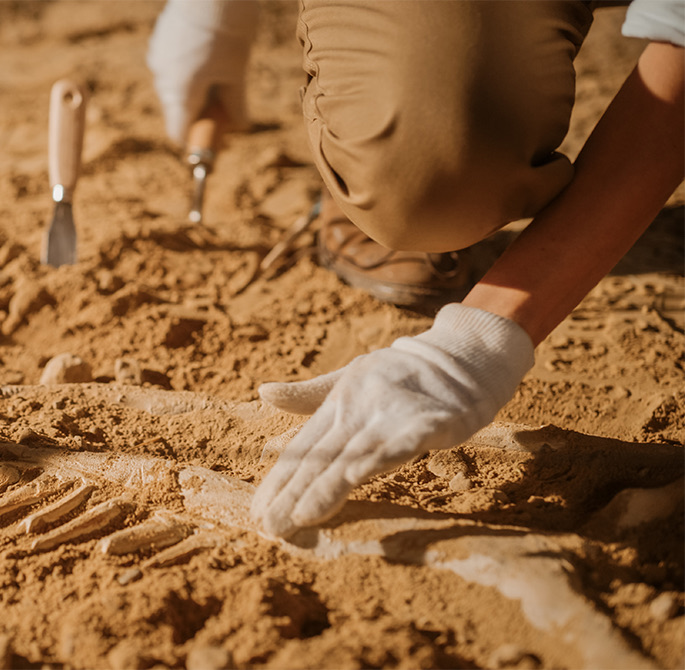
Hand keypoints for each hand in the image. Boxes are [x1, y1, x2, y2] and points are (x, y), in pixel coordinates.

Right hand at [146, 0, 258, 143]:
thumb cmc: (228, 30)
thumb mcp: (236, 73)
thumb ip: (236, 105)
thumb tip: (240, 127)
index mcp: (179, 92)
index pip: (179, 134)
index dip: (198, 144)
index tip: (219, 143)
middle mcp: (162, 77)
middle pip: (179, 112)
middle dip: (203, 118)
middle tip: (230, 114)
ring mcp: (158, 57)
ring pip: (178, 90)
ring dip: (199, 96)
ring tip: (226, 81)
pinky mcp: (161, 41)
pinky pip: (175, 70)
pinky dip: (193, 76)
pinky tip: (213, 60)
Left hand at [251, 304, 533, 537]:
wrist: (458, 357)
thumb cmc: (400, 373)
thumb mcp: (350, 378)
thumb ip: (309, 394)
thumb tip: (262, 392)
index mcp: (341, 401)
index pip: (305, 446)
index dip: (281, 479)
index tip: (259, 511)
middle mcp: (362, 407)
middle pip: (324, 455)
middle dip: (295, 492)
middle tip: (270, 526)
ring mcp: (395, 412)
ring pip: (357, 452)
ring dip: (329, 484)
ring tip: (302, 514)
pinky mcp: (432, 420)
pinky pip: (406, 441)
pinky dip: (383, 456)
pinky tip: (359, 474)